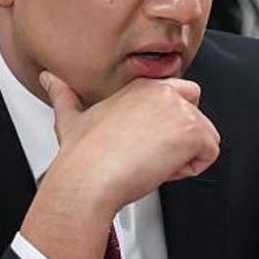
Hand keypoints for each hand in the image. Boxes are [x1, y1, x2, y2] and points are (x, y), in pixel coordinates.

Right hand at [40, 70, 220, 214]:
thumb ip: (63, 95)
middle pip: (197, 115)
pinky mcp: (193, 132)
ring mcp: (180, 111)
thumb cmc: (81, 156)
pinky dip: (189, 170)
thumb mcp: (70, 117)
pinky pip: (209, 154)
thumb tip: (49, 80)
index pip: (179, 97)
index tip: (146, 141)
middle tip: (151, 154)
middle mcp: (163, 92)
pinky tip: (160, 169)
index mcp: (142, 86)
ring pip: (205, 137)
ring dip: (183, 157)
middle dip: (182, 138)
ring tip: (150, 163)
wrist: (88, 178)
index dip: (166, 125)